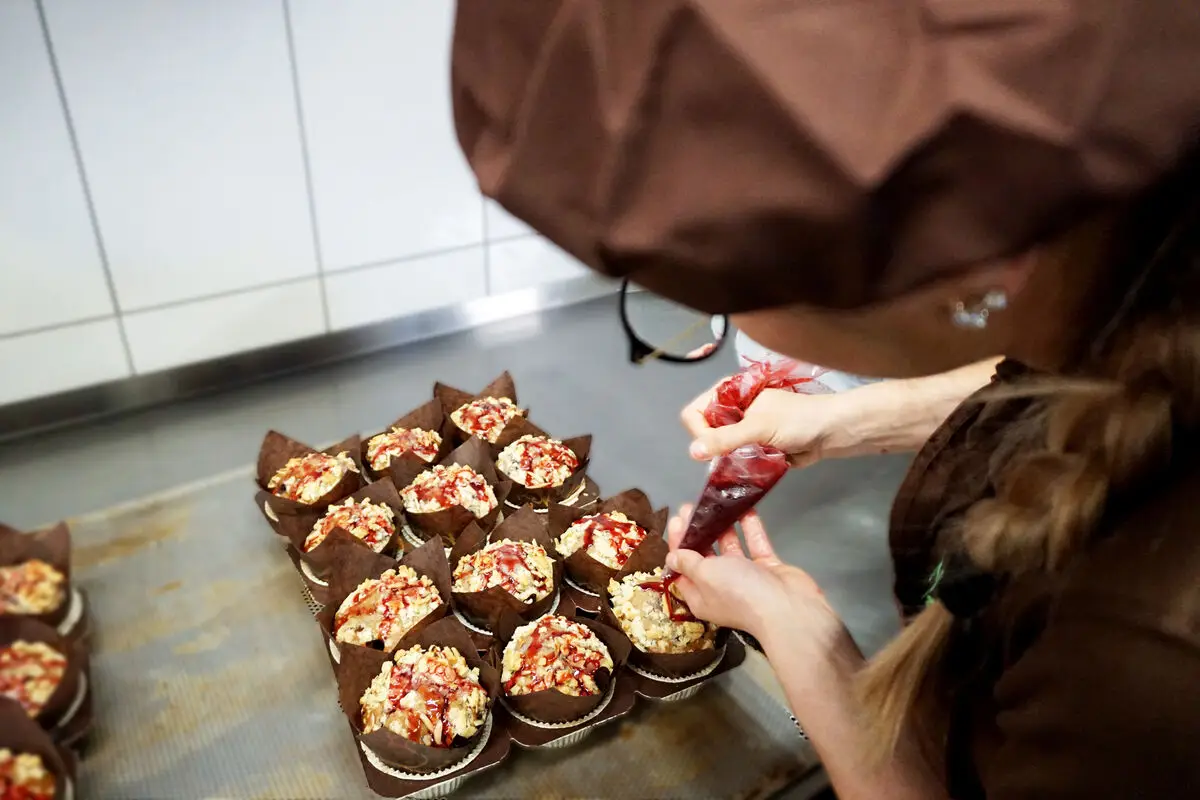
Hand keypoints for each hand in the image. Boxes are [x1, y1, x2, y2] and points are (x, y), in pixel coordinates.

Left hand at [664, 505, 843, 649]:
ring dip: (721, 527)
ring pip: (730, 548)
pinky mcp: (768, 568)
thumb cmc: (739, 592)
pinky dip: (750, 527)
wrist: (788, 609)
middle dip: (696, 532)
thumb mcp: (705, 575)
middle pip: (705, 557)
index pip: (682, 569)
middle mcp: (721, 588)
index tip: (677, 520)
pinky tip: (744, 507)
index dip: (677, 545)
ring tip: (712, 503)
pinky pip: (755, 544)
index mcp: (701, 596)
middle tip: (691, 507)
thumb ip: (688, 562)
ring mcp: (746, 577)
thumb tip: (671, 558)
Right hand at [680, 384, 880, 466]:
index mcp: (729, 393)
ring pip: (718, 450)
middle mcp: (731, 410)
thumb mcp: (759, 427)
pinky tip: (752, 467)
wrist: (831, 432)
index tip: (717, 446)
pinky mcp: (752, 447)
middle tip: (735, 455)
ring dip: (728, 460)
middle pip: (703, 433)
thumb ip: (725, 439)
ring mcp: (741, 430)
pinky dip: (740, 467)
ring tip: (747, 461)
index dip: (701, 432)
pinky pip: (734, 461)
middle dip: (715, 449)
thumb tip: (693, 452)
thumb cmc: (798, 421)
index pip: (694, 413)